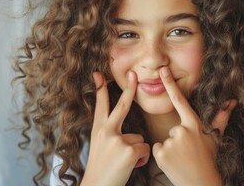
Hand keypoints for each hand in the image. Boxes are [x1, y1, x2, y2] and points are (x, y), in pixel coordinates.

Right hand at [81, 71, 149, 185]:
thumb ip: (111, 134)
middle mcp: (106, 132)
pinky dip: (141, 159)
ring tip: (124, 162)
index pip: (100, 106)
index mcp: (99, 130)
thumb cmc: (102, 168)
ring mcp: (117, 140)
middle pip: (122, 105)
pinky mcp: (128, 151)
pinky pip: (145, 148)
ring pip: (139, 138)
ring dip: (136, 150)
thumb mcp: (100, 146)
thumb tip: (128, 132)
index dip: (100, 89)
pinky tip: (130, 166)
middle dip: (129, 88)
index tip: (98, 74)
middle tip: (134, 74)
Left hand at [152, 66, 236, 185]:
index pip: (180, 100)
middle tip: (188, 153)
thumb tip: (233, 100)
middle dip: (178, 139)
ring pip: (164, 139)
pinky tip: (174, 163)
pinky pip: (157, 149)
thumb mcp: (216, 137)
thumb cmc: (209, 160)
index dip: (170, 84)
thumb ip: (221, 117)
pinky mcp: (161, 154)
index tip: (162, 70)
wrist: (202, 184)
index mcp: (194, 124)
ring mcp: (171, 142)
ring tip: (183, 159)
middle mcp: (182, 130)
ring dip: (171, 148)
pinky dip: (163, 156)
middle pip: (173, 128)